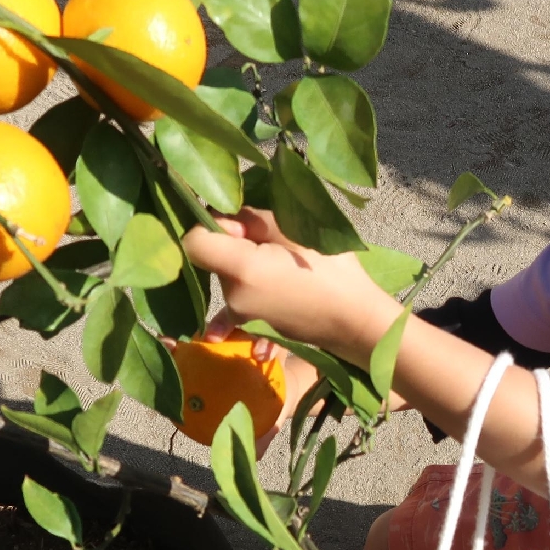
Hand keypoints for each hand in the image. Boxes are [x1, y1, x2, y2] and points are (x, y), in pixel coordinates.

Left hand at [183, 210, 402, 367]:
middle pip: (214, 259)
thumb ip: (251, 219)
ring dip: (244, 268)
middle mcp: (232, 295)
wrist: (355, 321)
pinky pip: (236, 311)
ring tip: (281, 267)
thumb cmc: (331, 270)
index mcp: (241, 268)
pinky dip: (233, 312)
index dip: (210, 225)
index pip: (194, 241)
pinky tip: (219, 329)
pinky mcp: (253, 326)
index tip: (240, 224)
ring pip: (229, 278)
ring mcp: (241, 314)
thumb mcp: (294, 230)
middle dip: (233, 245)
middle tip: (270, 242)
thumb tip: (225, 222)